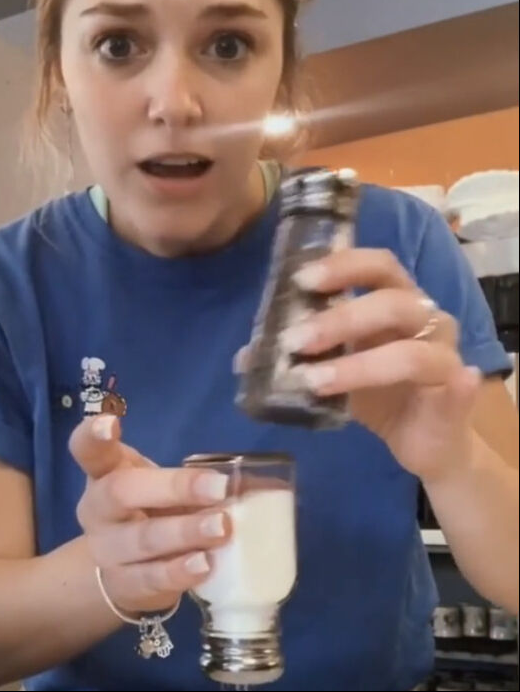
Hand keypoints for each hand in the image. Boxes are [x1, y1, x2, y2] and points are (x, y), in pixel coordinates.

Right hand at [69, 415, 229, 612]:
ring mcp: (106, 550)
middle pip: (121, 492)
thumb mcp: (160, 487)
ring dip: (184, 532)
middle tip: (218, 488)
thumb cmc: (149, 511)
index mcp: (105, 473)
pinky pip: (150, 578)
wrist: (121, 570)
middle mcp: (98, 509)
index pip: (87, 449)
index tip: (110, 424)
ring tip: (222, 527)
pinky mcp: (123, 585)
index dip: (94, 436)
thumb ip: (192, 480)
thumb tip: (256, 480)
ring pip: (141, 539)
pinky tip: (205, 564)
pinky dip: (179, 572)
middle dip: (173, 488)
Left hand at [244, 249, 481, 482]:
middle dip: (340, 318)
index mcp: (393, 302)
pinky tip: (456, 382)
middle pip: (391, 301)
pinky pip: (461, 385)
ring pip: (412, 351)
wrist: (419, 440)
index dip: (343, 266)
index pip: (376, 266)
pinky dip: (459, 384)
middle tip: (295, 340)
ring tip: (315, 381)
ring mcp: (445, 355)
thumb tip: (244, 358)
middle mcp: (424, 320)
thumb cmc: (377, 394)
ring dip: (361, 364)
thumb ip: (297, 359)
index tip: (302, 280)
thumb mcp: (331, 372)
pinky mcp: (457, 396)